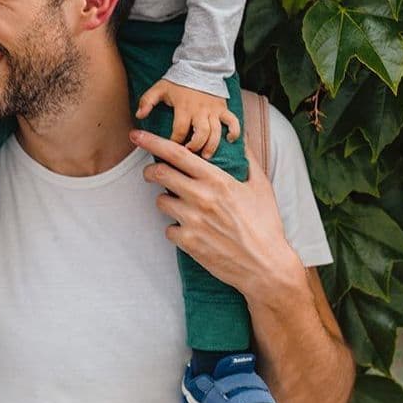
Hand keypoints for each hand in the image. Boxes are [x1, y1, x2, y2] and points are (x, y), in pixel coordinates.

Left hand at [131, 129, 300, 298]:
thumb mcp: (261, 188)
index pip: (177, 154)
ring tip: (184, 206)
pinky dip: (176, 228)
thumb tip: (240, 138)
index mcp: (217, 181)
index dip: (152, 142)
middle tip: (152, 173)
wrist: (265, 266)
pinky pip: (168, 228)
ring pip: (160, 201)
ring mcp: (192, 220)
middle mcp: (201, 197)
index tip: (136, 135)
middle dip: (151, 171)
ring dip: (166, 201)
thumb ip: (247, 160)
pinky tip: (192, 231)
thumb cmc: (265, 225)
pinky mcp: (187, 242)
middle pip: (159, 174)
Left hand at [135, 78, 239, 158]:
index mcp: (184, 107)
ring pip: (216, 131)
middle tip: (190, 155)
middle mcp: (200, 110)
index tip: (170, 150)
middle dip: (195, 147)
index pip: (180, 130)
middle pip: (201, 134)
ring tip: (206, 156)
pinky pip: (233, 121)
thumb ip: (146, 101)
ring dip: (212, 145)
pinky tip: (230, 140)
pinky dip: (234, 131)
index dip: (175, 142)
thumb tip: (138, 116)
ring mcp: (213, 110)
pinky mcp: (223, 108)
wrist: (199, 67)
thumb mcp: (159, 89)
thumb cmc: (177, 80)